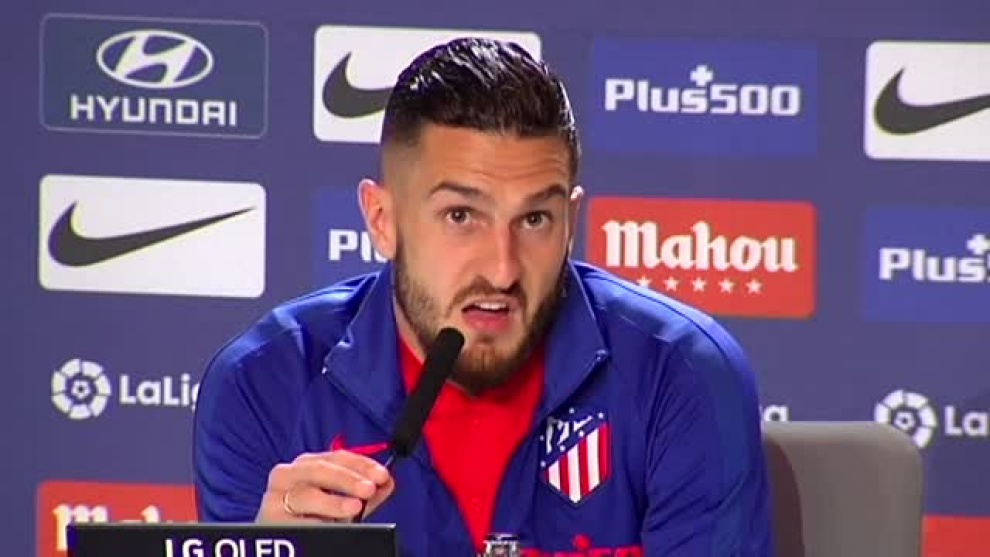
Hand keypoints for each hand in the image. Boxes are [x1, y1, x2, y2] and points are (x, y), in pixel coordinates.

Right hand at [256, 451, 394, 521]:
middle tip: (369, 489)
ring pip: (305, 495)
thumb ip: (364, 493)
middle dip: (347, 478)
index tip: (383, 475)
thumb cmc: (312, 517)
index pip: (338, 457)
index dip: (362, 464)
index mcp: (308, 464)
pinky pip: (294, 522)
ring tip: (354, 508)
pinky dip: (314, 523)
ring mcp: (275, 497)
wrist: (278, 542)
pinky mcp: (268, 520)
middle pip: (318, 470)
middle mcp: (289, 474)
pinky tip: (328, 525)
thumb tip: (388, 482)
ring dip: (332, 501)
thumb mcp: (340, 504)